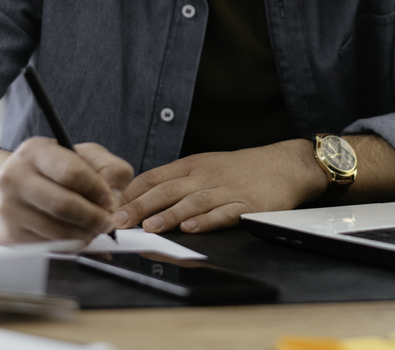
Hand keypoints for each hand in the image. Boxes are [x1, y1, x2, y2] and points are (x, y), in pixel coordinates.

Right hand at [0, 138, 133, 244]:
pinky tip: (74, 236)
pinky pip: (46, 246)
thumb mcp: (80, 155)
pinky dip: (68, 245)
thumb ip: (108, 168)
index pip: (72, 172)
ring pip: (56, 230)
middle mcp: (15, 177)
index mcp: (35, 151)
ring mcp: (8, 207)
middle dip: (94, 217)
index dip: (98, 190)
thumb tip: (115, 198)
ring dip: (84, 235)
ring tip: (92, 229)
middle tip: (107, 222)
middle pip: (64, 205)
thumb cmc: (47, 171)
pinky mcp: (7, 234)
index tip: (110, 200)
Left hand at [114, 140, 325, 233]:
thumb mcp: (205, 166)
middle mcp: (205, 175)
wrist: (284, 165)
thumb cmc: (241, 169)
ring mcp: (225, 190)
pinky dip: (206, 221)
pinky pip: (223, 213)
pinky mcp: (246, 206)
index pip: (153, 176)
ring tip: (149, 227)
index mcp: (191, 165)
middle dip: (140, 207)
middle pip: (167, 190)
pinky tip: (192, 228)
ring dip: (168, 215)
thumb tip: (139, 198)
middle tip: (119, 221)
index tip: (110, 207)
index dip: (131, 193)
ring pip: (191, 202)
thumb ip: (175, 180)